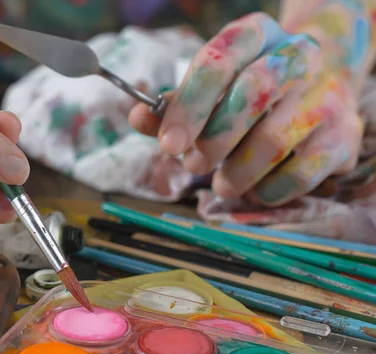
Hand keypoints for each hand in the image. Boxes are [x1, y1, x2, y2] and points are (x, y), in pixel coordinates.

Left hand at [129, 12, 362, 205]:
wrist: (318, 88)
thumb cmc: (248, 94)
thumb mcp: (209, 91)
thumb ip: (172, 106)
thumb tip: (137, 118)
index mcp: (255, 35)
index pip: (218, 60)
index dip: (189, 105)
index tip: (168, 144)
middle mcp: (297, 56)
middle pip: (253, 92)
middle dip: (213, 139)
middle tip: (194, 164)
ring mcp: (325, 95)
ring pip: (274, 140)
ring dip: (236, 173)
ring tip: (223, 182)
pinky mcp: (343, 136)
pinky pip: (300, 173)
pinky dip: (268, 191)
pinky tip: (255, 189)